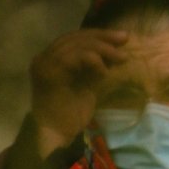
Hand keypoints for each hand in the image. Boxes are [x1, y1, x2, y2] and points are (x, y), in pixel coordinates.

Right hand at [30, 29, 128, 155]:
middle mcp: (43, 58)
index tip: (121, 38)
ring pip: (76, 44)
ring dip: (102, 48)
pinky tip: (104, 72)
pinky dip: (93, 60)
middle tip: (125, 39)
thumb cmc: (72, 113)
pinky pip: (74, 57)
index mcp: (50, 59)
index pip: (75, 38)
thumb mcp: (88, 83)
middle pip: (75, 37)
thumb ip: (96, 66)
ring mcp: (44, 65)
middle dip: (103, 37)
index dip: (98, 35)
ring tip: (120, 58)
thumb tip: (116, 51)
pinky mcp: (48, 73)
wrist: (57, 134)